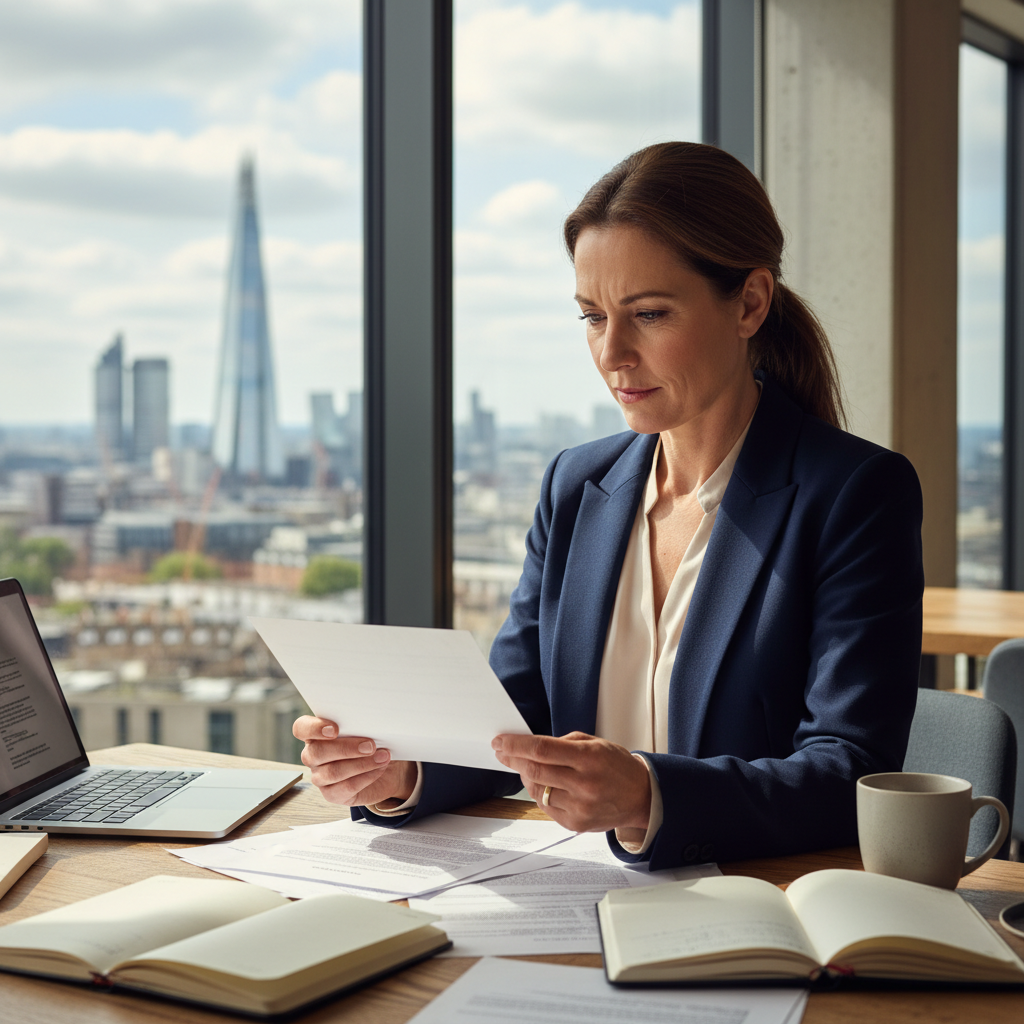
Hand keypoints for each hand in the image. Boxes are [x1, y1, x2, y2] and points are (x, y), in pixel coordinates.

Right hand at [293, 716, 416, 807]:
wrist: (387, 770)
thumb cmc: (374, 744)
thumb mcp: (368, 730)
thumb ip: (361, 725)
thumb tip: (370, 722)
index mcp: (316, 734)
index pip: (301, 728)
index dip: (313, 728)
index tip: (335, 729)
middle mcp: (313, 756)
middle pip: (316, 752)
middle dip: (346, 748)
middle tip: (371, 745)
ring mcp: (320, 777)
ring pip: (332, 772)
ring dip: (361, 764)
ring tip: (382, 757)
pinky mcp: (332, 794)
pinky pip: (345, 787)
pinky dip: (366, 777)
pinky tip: (379, 768)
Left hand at [492, 730, 650, 834]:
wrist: (641, 797)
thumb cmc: (617, 766)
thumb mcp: (595, 743)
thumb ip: (562, 743)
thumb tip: (529, 747)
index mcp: (589, 758)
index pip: (541, 749)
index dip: (516, 744)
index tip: (500, 741)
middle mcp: (584, 784)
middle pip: (534, 770)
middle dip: (513, 759)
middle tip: (504, 752)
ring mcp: (579, 807)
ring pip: (537, 790)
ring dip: (526, 777)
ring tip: (528, 767)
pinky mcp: (576, 824)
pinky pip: (545, 806)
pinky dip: (540, 793)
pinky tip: (546, 785)